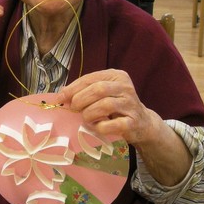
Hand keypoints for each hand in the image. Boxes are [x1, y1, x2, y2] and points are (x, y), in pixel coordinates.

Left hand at [58, 69, 192, 185]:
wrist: (142, 124)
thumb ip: (86, 91)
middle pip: (98, 89)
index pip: (91, 78)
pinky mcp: (133, 122)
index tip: (61, 98)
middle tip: (73, 109)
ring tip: (86, 118)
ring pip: (105, 105)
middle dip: (81, 100)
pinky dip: (100, 127)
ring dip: (89, 113)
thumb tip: (62, 95)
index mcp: (117, 76)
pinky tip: (97, 127)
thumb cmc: (117, 107)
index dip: (73, 88)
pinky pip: (112, 125)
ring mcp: (131, 105)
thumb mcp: (104, 94)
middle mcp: (125, 87)